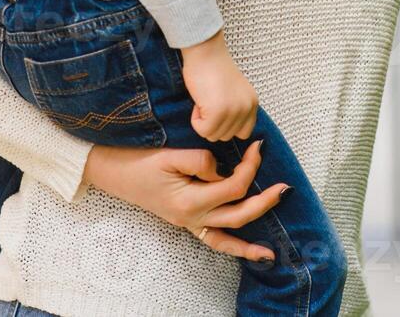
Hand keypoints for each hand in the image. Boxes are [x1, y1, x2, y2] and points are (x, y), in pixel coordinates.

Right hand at [83, 140, 285, 261]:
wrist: (114, 172)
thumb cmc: (140, 161)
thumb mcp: (170, 154)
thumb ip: (200, 161)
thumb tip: (221, 169)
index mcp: (190, 200)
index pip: (233, 186)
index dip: (250, 166)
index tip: (258, 146)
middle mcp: (192, 218)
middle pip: (238, 215)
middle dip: (264, 202)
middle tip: (285, 188)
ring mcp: (189, 223)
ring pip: (227, 237)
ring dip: (251, 242)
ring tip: (272, 252)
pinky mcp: (187, 222)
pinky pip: (214, 240)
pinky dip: (233, 248)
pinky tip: (252, 254)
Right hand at [180, 31, 257, 140]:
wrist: (205, 52)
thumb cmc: (213, 70)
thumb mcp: (233, 93)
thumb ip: (235, 110)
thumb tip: (225, 132)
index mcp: (252, 103)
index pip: (243, 133)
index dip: (227, 126)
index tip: (217, 111)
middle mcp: (247, 108)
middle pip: (226, 137)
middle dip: (212, 124)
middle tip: (208, 101)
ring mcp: (234, 110)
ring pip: (214, 135)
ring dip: (203, 121)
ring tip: (204, 100)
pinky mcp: (218, 111)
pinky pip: (203, 130)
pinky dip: (195, 120)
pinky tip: (198, 102)